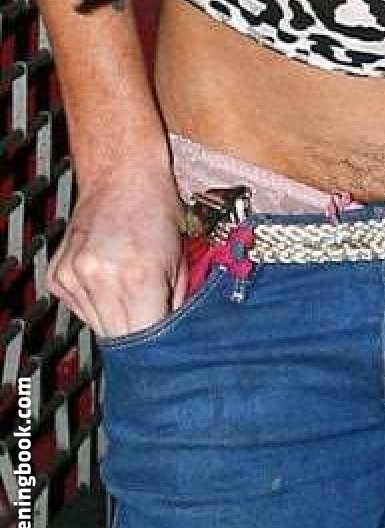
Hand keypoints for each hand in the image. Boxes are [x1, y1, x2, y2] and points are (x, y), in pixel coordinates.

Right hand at [47, 149, 188, 338]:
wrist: (122, 177)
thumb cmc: (158, 212)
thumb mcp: (181, 261)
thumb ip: (176, 303)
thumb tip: (172, 335)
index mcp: (138, 277)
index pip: (145, 338)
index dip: (159, 347)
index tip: (168, 350)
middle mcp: (100, 278)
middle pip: (119, 337)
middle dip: (139, 338)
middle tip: (153, 328)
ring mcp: (74, 276)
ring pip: (98, 326)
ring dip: (118, 320)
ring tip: (134, 295)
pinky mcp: (59, 275)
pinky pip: (81, 308)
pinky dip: (98, 304)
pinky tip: (111, 281)